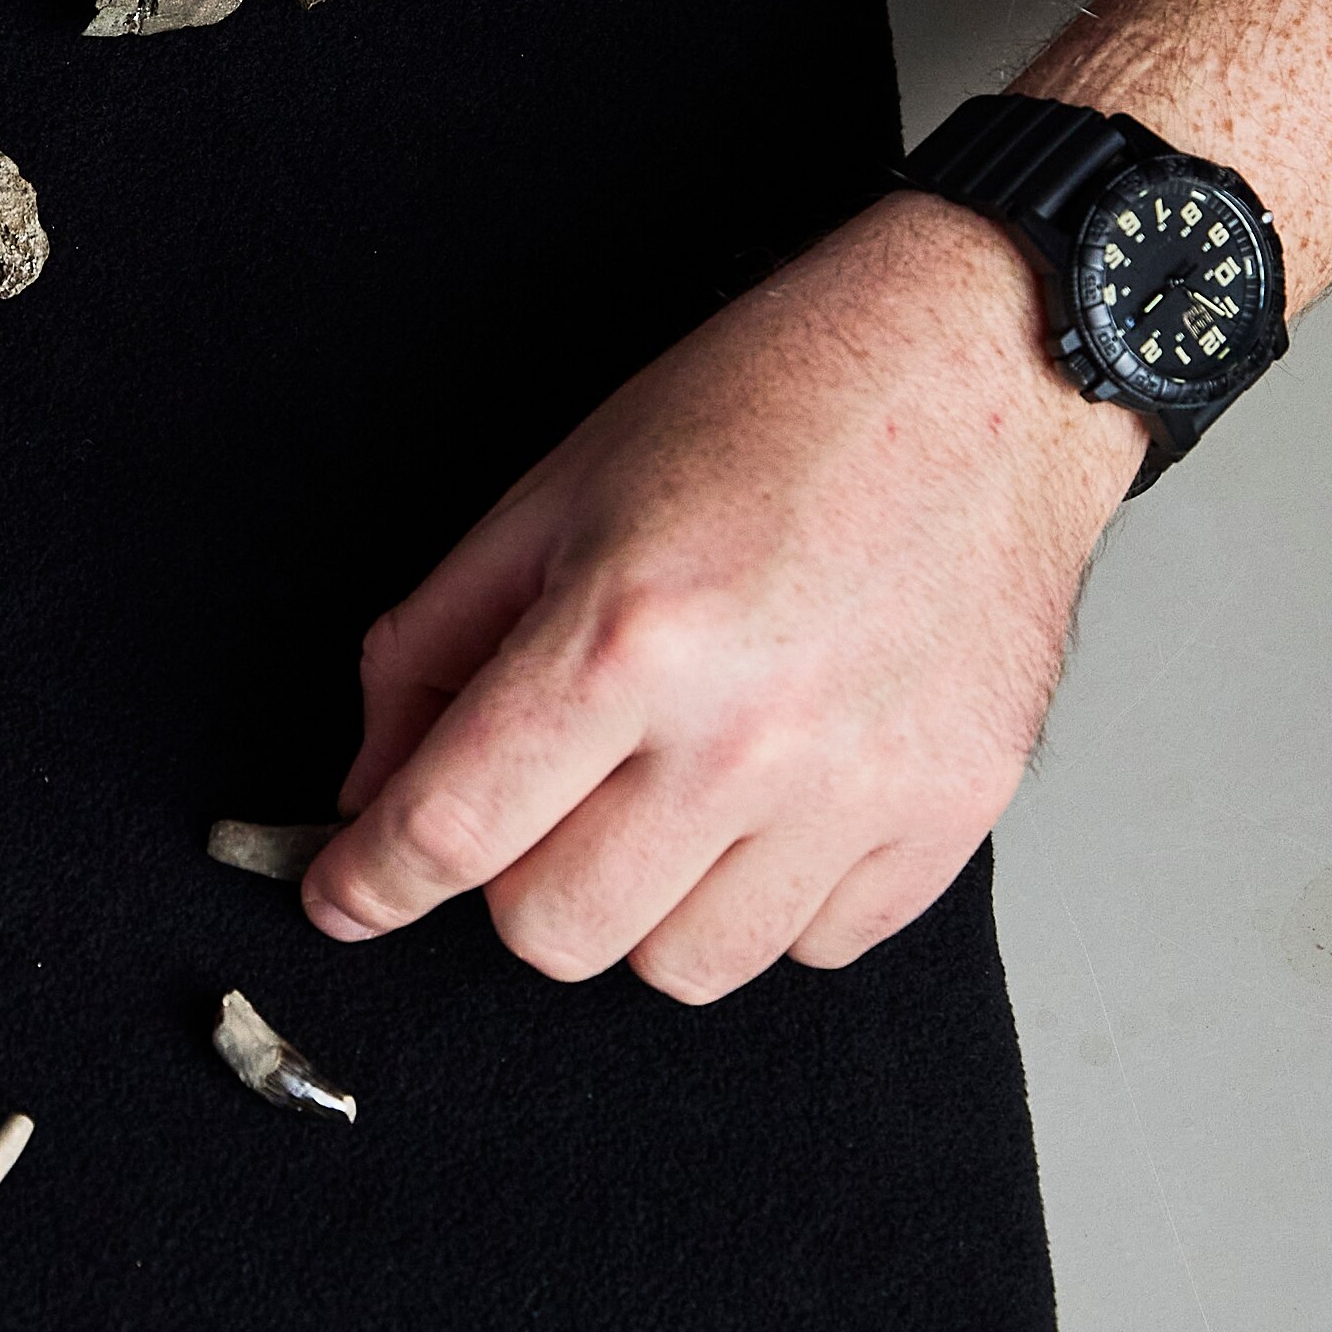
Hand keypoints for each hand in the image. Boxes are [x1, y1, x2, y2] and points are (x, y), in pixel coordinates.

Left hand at [303, 192, 1147, 1000]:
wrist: (986, 365)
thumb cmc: (772, 406)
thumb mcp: (557, 492)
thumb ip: (437, 647)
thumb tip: (372, 790)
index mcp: (627, 635)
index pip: (450, 830)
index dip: (368, 883)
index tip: (345, 896)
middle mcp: (745, 734)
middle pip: (553, 933)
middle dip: (514, 878)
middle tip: (545, 796)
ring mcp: (859, 790)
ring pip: (678, 966)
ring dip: (643, 901)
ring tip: (670, 786)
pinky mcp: (948, 819)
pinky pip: (807, 948)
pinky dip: (766, 897)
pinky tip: (774, 793)